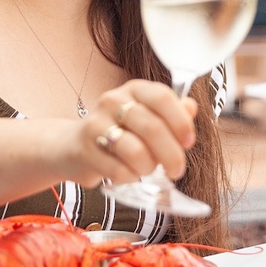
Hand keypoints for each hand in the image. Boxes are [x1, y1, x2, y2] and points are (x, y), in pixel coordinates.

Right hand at [74, 79, 196, 184]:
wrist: (74, 146)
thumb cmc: (120, 132)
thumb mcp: (148, 117)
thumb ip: (173, 113)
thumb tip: (191, 107)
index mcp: (135, 89)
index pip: (162, 97)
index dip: (180, 121)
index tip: (189, 142)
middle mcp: (113, 100)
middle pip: (152, 127)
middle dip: (171, 154)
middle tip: (177, 170)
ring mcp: (96, 123)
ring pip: (136, 151)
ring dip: (148, 167)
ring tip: (147, 169)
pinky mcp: (85, 149)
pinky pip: (118, 170)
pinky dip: (130, 177)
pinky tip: (128, 174)